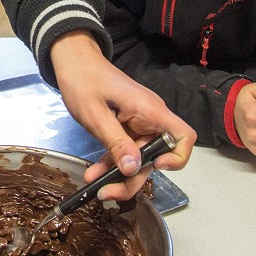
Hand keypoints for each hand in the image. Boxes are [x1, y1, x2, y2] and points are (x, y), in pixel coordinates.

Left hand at [48, 31, 194, 201]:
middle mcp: (150, 119)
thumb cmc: (84, 79)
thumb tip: (132, 168)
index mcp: (150, 110)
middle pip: (156, 157)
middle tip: (108, 193)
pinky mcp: (125, 128)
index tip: (155, 167)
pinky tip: (94, 175)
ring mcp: (138, 124)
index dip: (176, 157)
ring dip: (119, 176)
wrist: (72, 62)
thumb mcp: (95, 114)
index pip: (183, 137)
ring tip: (97, 188)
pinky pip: (124, 151)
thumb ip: (115, 141)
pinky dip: (111, 164)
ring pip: (138, 159)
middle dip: (135, 179)